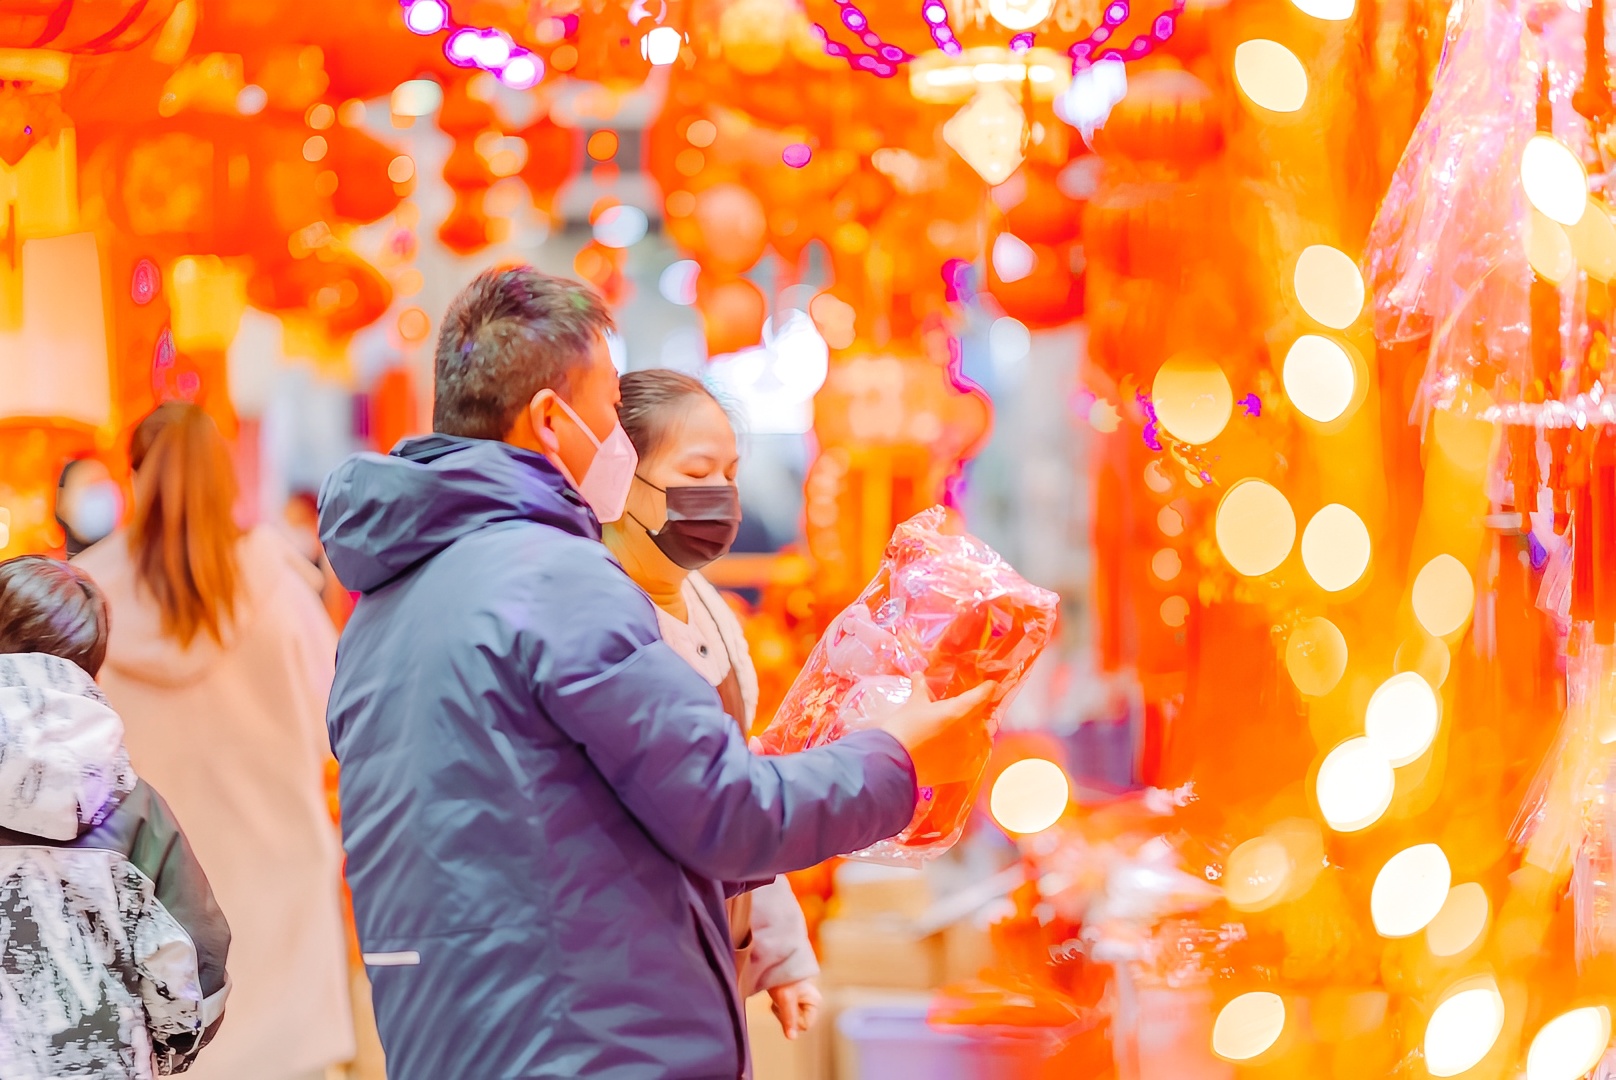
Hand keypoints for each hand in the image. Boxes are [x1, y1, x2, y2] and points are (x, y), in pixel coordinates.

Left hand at [768, 979, 821, 1039]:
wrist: (772, 962)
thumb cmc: (782, 978)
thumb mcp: (785, 1000)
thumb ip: (789, 1019)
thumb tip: (792, 1038)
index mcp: (815, 1002)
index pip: (804, 1026)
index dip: (792, 1020)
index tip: (785, 1006)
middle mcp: (811, 1004)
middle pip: (797, 1024)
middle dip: (786, 1015)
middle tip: (780, 1000)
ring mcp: (803, 1003)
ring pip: (790, 1020)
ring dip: (781, 1011)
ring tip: (778, 997)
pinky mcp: (794, 1002)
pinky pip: (785, 1014)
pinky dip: (778, 1008)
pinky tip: (776, 997)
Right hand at [875, 680, 995, 755]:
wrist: (894, 761)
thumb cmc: (904, 727)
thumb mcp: (913, 704)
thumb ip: (920, 688)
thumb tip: (918, 674)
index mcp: (959, 710)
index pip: (982, 695)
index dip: (987, 689)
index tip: (990, 686)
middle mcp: (970, 730)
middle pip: (980, 719)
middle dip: (972, 716)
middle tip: (957, 716)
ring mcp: (970, 752)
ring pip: (980, 739)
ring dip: (972, 736)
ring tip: (956, 737)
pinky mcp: (966, 770)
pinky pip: (976, 759)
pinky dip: (970, 755)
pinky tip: (958, 755)